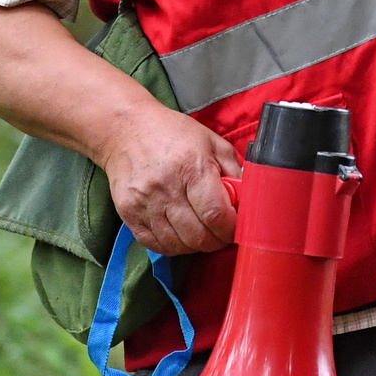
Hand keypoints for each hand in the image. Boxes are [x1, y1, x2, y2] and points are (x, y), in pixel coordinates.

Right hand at [102, 99, 242, 254]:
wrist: (126, 129)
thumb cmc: (173, 134)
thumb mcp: (212, 142)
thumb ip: (234, 170)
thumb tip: (249, 199)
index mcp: (191, 167)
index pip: (216, 214)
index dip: (231, 230)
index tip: (236, 229)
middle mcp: (166, 187)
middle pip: (198, 236)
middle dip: (216, 241)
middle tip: (221, 234)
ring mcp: (144, 203)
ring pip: (177, 245)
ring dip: (195, 245)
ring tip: (202, 233)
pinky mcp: (128, 213)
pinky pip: (155, 244)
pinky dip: (172, 246)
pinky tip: (180, 234)